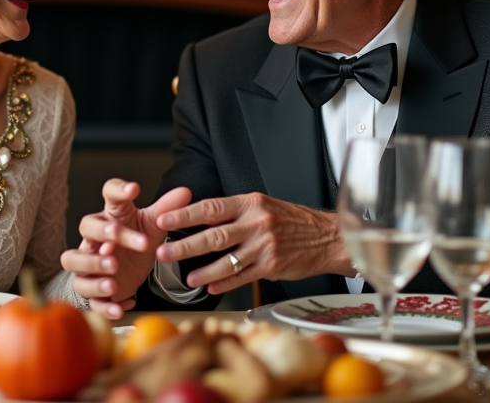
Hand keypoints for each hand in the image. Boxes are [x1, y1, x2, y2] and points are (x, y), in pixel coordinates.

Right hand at [60, 179, 191, 318]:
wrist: (125, 273)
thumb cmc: (134, 243)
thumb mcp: (152, 227)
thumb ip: (165, 212)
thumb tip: (185, 193)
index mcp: (113, 216)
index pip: (110, 194)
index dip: (119, 190)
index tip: (135, 189)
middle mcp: (95, 237)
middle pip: (87, 228)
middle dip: (101, 234)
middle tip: (115, 240)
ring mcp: (89, 264)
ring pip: (74, 261)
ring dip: (92, 267)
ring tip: (112, 276)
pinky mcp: (92, 290)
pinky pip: (89, 298)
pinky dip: (103, 305)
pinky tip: (120, 306)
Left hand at [153, 193, 351, 295]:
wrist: (326, 237)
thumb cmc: (292, 221)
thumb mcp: (263, 206)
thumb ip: (235, 213)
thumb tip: (200, 218)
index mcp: (250, 203)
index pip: (210, 208)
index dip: (184, 215)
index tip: (164, 220)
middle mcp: (256, 223)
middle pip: (213, 236)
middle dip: (184, 246)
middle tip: (163, 253)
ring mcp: (264, 246)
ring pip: (226, 260)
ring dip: (202, 271)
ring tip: (186, 278)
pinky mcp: (272, 266)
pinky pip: (242, 277)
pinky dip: (224, 283)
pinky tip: (211, 287)